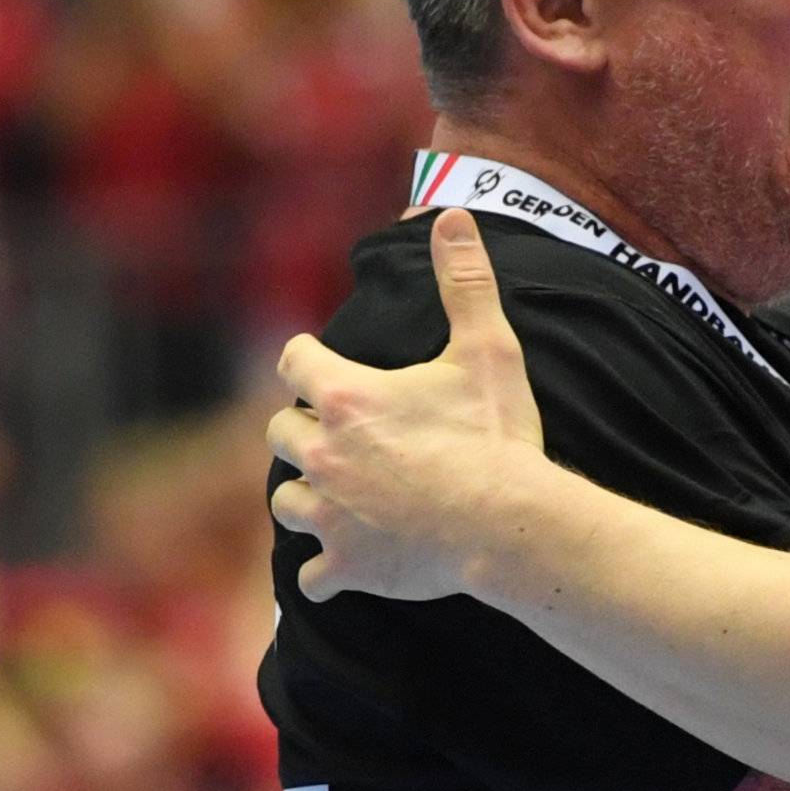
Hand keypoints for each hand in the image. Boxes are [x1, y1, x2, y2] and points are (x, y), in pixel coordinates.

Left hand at [266, 209, 545, 602]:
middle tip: (341, 432)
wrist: (508, 524)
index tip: (322, 363)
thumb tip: (452, 215)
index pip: (293, 362)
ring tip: (337, 492)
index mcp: (346, 398)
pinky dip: (327, 568)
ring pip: (287, 502)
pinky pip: (314, 575)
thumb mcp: (486, 349)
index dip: (307, 359)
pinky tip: (346, 562)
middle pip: (281, 432)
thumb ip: (464, 281)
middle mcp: (323, 455)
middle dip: (305, 428)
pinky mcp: (347, 565)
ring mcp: (331, 515)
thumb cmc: (496, 436)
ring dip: (306, 494)